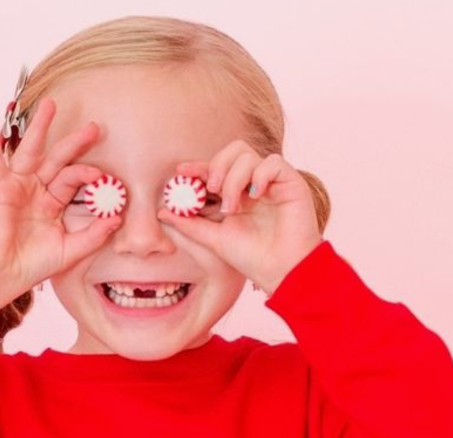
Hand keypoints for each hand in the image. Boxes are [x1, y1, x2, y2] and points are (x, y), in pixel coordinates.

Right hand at [0, 98, 121, 309]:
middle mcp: (35, 192)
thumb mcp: (69, 251)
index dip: (88, 176)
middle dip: (75, 142)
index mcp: (52, 205)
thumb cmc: (31, 267)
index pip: (73, 180)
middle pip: (57, 159)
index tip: (103, 177)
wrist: (1, 275)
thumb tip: (117, 219)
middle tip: (94, 127)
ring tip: (50, 104)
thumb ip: (93, 236)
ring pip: (30, 151)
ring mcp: (17, 187)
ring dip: (39, 127)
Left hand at [158, 142, 323, 295]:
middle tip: (211, 188)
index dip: (198, 167)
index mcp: (236, 194)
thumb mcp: (214, 239)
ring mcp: (272, 182)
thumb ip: (190, 224)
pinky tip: (255, 195)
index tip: (181, 171)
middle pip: (233, 151)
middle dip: (217, 166)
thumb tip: (162, 212)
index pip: (216, 170)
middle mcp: (253, 184)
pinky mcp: (291, 181)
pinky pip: (273, 162)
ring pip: (248, 155)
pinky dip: (261, 174)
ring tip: (233, 207)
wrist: (281, 271)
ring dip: (235, 177)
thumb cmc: (252, 258)